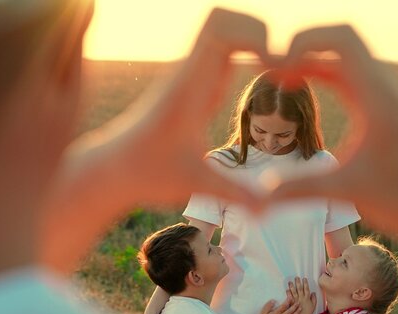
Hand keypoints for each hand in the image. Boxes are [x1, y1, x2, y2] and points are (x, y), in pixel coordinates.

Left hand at [41, 8, 273, 272]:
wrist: (112, 169)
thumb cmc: (147, 175)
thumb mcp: (194, 185)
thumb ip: (236, 195)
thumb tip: (270, 211)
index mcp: (188, 86)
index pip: (218, 29)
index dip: (254, 34)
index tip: (275, 62)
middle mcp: (188, 72)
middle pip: (224, 19)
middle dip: (261, 31)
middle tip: (285, 64)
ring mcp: (190, 75)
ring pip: (223, 31)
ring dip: (255, 40)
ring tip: (282, 69)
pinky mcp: (192, 83)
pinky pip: (222, 50)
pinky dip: (247, 52)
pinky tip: (263, 76)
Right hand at [256, 297, 301, 313]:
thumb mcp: (263, 312)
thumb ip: (268, 306)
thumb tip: (273, 300)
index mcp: (276, 313)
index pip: (284, 306)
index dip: (288, 301)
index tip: (291, 297)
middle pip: (290, 311)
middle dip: (294, 306)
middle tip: (298, 302)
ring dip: (297, 312)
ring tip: (300, 308)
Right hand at [265, 25, 397, 238]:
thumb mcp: (347, 191)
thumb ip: (300, 189)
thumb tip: (258, 197)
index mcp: (379, 96)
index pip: (341, 39)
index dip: (303, 42)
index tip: (275, 70)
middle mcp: (386, 86)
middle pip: (340, 40)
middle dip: (302, 47)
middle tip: (271, 71)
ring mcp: (387, 93)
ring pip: (344, 57)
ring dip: (311, 59)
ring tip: (280, 78)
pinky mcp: (385, 105)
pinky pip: (349, 73)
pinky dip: (322, 72)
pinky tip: (302, 89)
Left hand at [287, 277, 316, 313]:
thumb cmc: (308, 312)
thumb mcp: (313, 305)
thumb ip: (314, 299)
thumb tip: (313, 293)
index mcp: (307, 298)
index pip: (306, 289)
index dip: (305, 283)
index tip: (304, 278)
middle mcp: (302, 298)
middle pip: (300, 289)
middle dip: (298, 282)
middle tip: (296, 277)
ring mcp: (296, 300)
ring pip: (294, 292)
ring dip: (292, 286)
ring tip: (290, 282)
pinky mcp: (292, 304)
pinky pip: (290, 297)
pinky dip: (288, 293)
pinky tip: (287, 289)